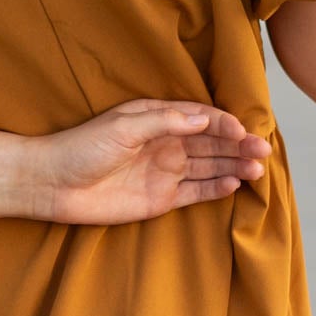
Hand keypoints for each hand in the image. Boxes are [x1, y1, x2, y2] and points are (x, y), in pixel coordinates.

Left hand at [21, 98, 271, 224]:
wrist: (53, 184)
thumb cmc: (81, 148)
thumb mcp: (121, 128)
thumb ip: (162, 122)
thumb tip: (200, 118)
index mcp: (156, 119)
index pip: (200, 118)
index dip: (224, 123)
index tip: (243, 131)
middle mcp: (165, 143)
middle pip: (211, 143)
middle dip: (238, 145)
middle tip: (263, 152)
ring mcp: (164, 171)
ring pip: (209, 166)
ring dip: (234, 166)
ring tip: (257, 170)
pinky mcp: (160, 198)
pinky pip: (195, 192)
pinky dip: (216, 188)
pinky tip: (234, 185)